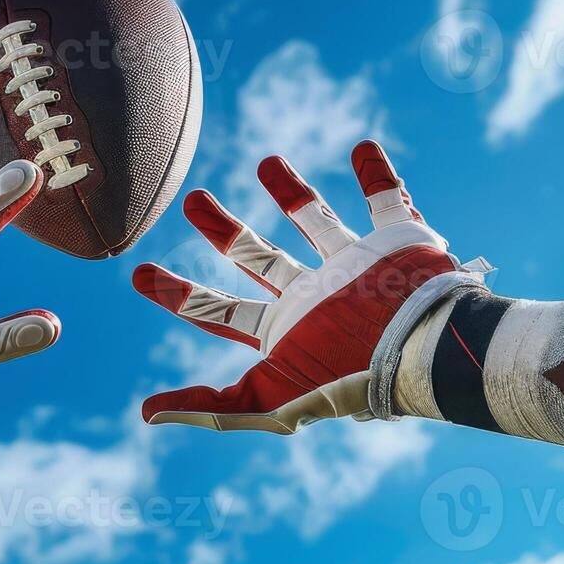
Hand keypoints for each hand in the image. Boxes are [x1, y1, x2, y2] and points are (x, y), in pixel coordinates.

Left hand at [132, 140, 486, 432]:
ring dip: (292, 190)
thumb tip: (145, 415)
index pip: (219, 310)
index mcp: (284, 329)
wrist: (426, 351)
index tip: (136, 273)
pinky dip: (378, 174)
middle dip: (224, 230)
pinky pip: (388, 199)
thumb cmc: (348, 380)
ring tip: (267, 160)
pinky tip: (363, 147)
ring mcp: (356, 266)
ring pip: (316, 220)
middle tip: (193, 199)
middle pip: (258, 257)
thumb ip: (211, 407)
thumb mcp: (268, 398)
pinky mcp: (398, 242)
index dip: (177, 294)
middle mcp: (315, 295)